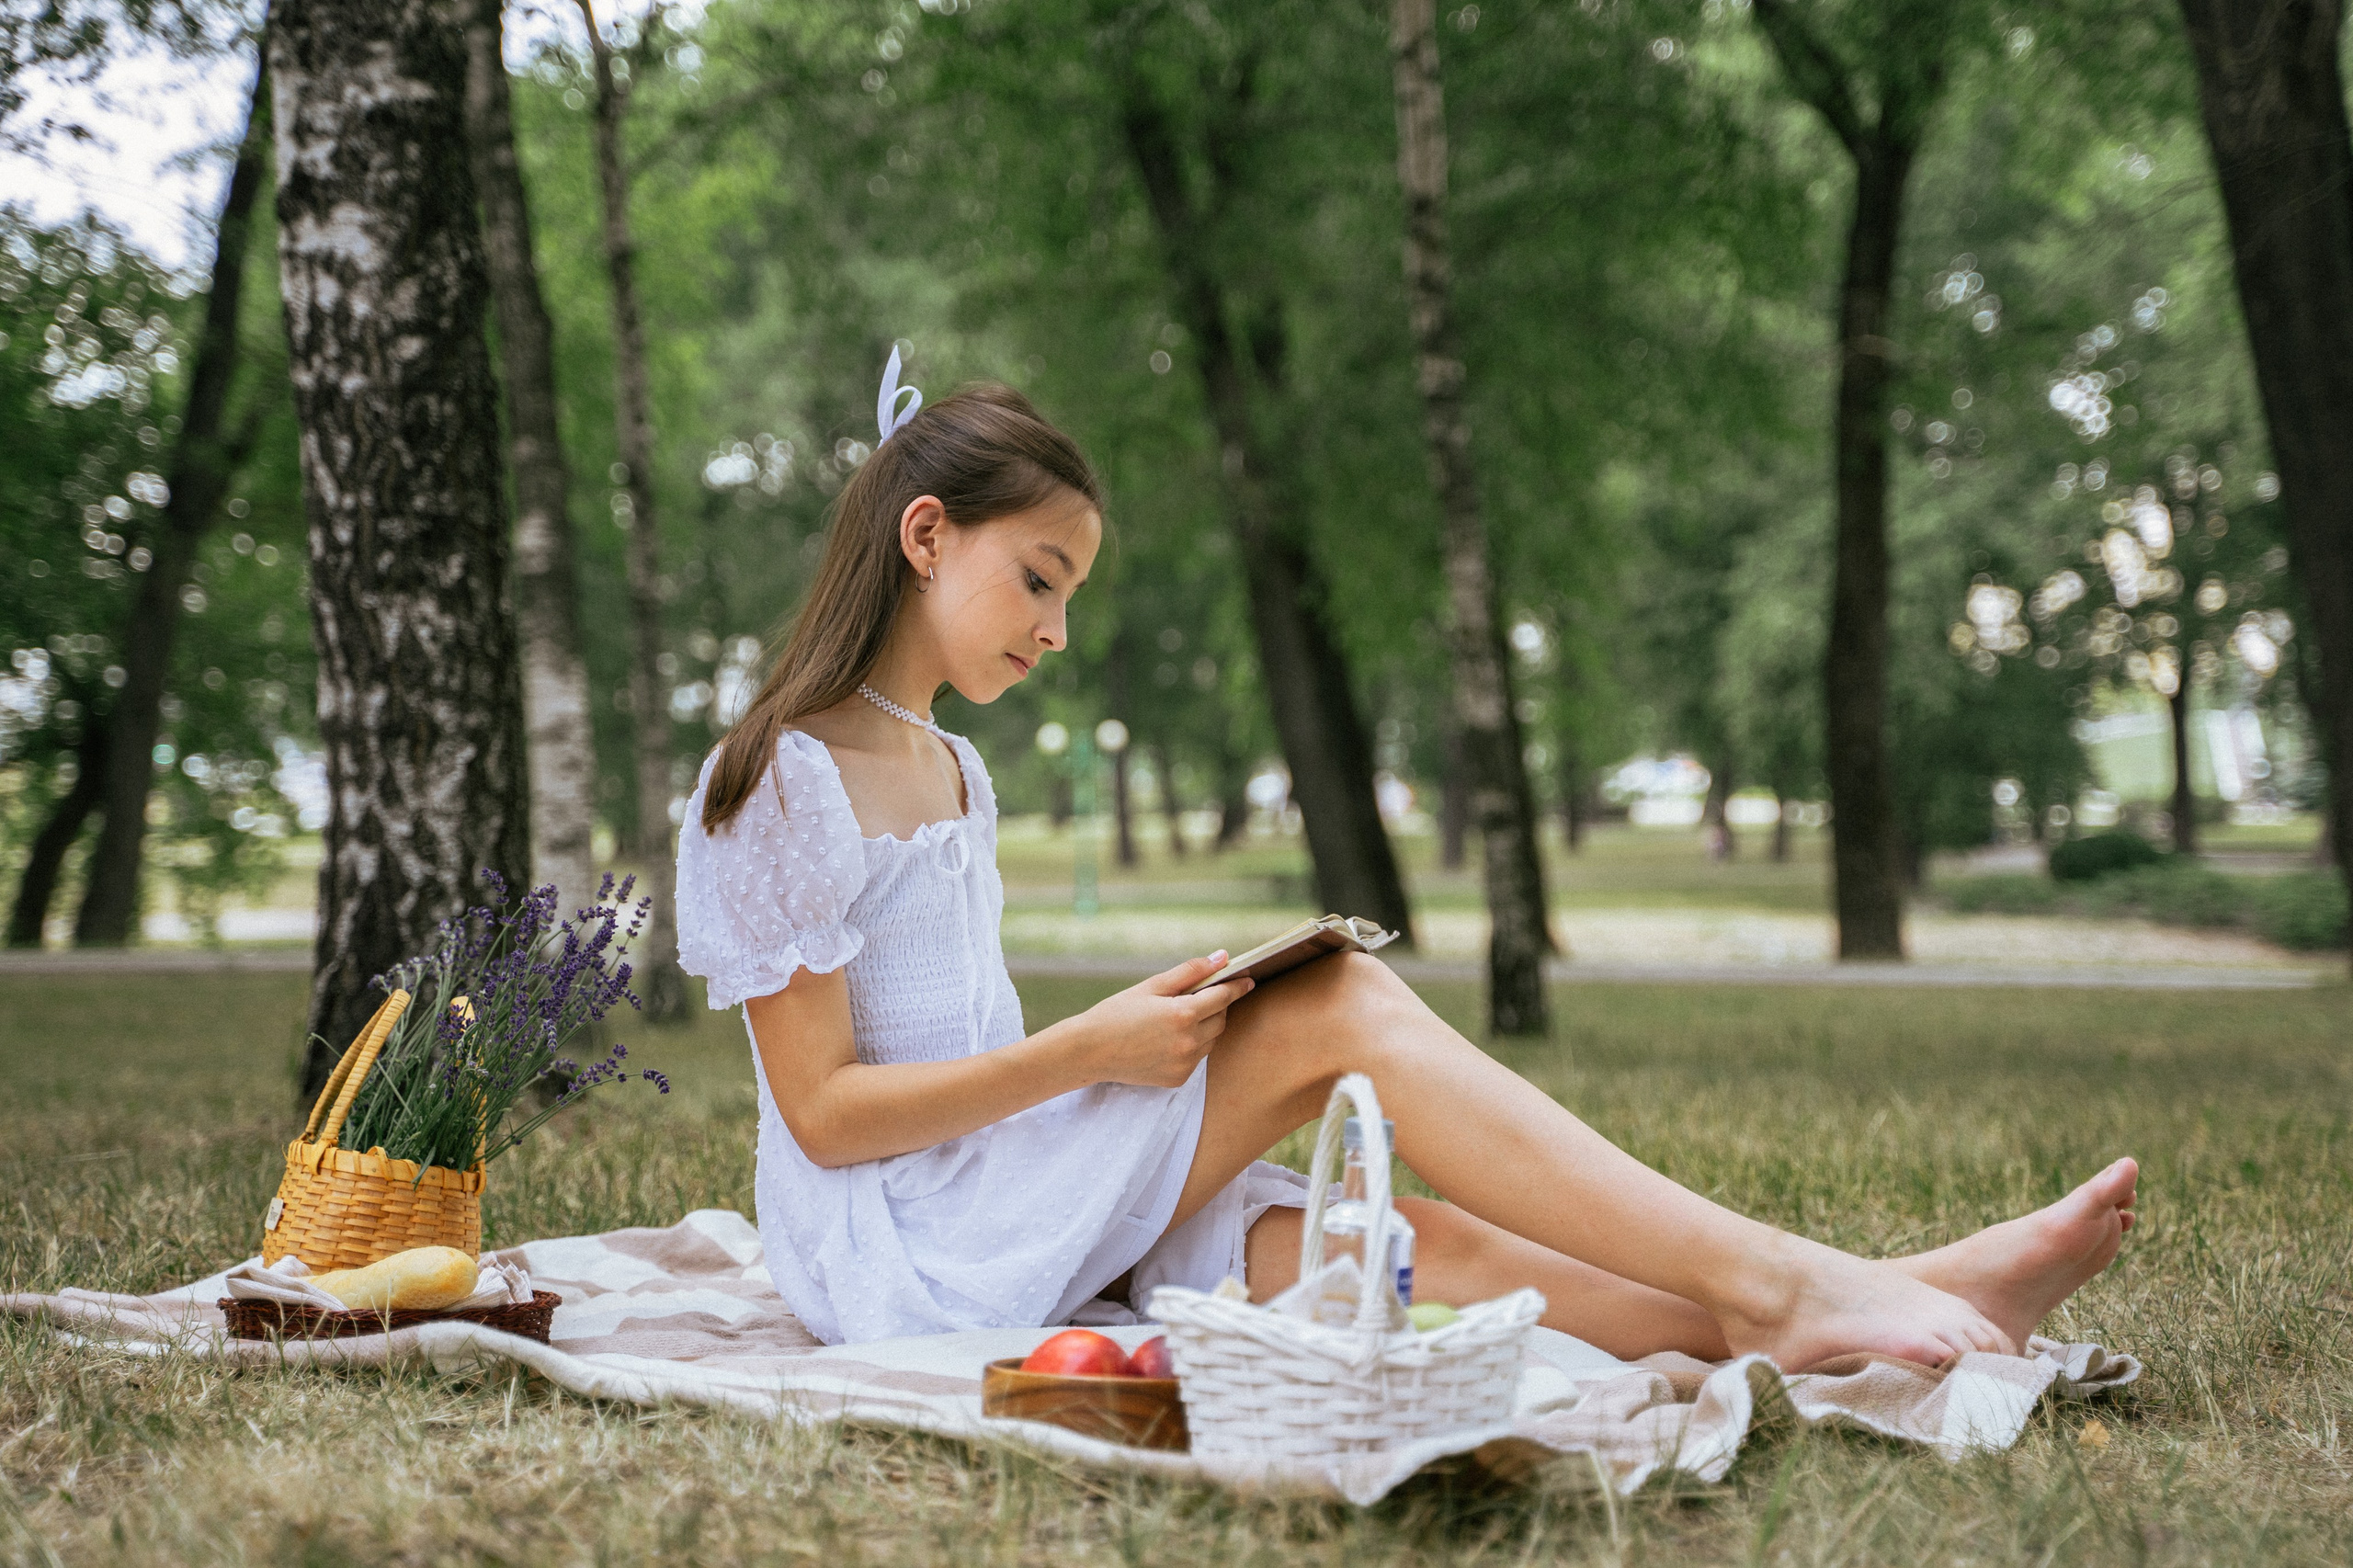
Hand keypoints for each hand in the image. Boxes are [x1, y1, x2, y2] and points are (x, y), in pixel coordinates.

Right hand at [1063, 952, 1255, 1088]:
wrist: (1090, 1051)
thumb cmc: (1117, 1013)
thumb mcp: (1152, 986)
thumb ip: (1190, 972)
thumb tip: (1221, 957)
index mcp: (1182, 1014)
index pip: (1222, 997)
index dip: (1237, 986)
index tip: (1247, 979)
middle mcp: (1188, 1042)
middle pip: (1220, 1020)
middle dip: (1216, 1006)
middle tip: (1200, 997)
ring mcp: (1185, 1064)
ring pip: (1211, 1040)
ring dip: (1205, 1026)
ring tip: (1179, 1018)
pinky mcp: (1178, 1079)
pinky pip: (1197, 1058)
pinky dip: (1192, 1045)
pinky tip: (1169, 1039)